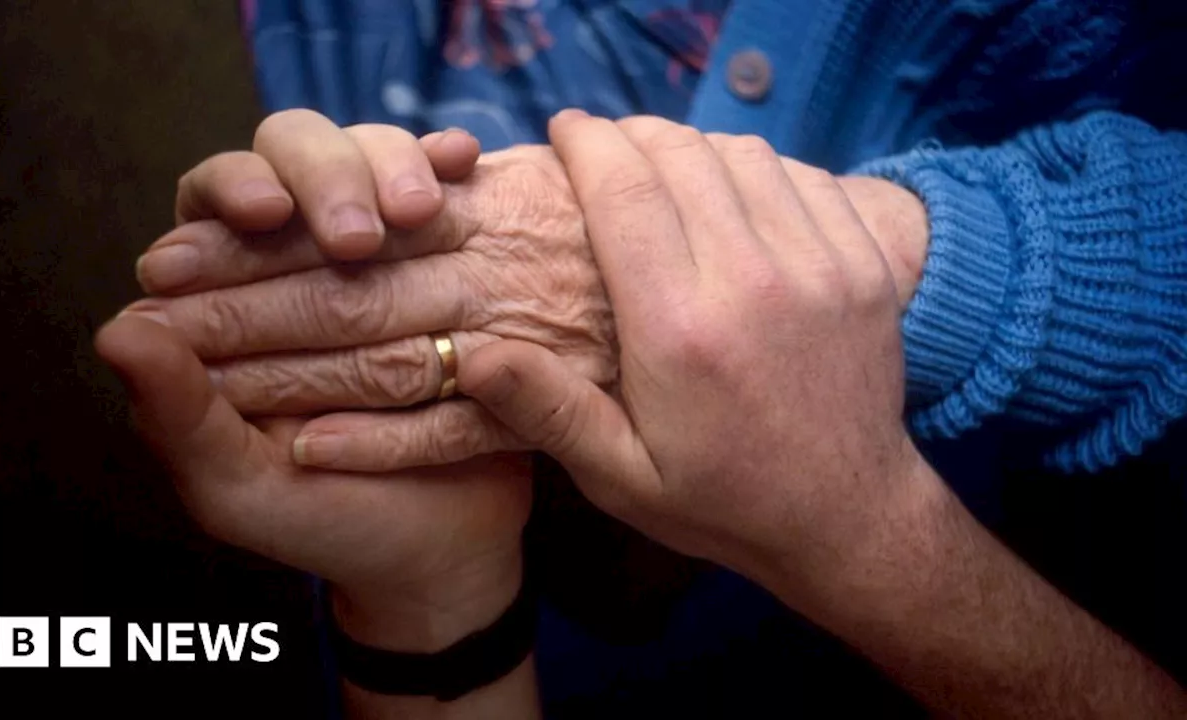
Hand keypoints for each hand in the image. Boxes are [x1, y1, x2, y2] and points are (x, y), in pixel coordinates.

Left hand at [105, 114, 530, 647]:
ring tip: (418, 209)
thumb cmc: (325, 519)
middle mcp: (301, 257)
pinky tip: (461, 163)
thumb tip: (118, 329)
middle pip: (297, 157)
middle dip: (326, 176)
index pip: (212, 203)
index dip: (232, 189)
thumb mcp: (239, 485)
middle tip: (357, 233)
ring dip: (390, 166)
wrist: (439, 546)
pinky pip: (452, 197)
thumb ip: (177, 414)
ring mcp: (384, 251)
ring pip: (376, 162)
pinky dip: (449, 171)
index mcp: (229, 300)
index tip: (260, 210)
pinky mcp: (450, 259)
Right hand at [457, 111, 925, 595]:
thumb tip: (473, 353)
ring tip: (663, 164)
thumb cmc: (721, 500)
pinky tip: (734, 192)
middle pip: (682, 155)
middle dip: (632, 133)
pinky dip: (760, 166)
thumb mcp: (621, 477)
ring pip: (745, 154)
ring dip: (694, 145)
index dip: (587, 143)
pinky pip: (805, 177)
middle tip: (604, 144)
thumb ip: (549, 410)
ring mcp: (821, 266)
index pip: (625, 190)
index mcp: (680, 329)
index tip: (563, 129)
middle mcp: (752, 281)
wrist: (848, 518)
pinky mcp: (865, 265)